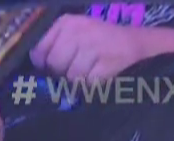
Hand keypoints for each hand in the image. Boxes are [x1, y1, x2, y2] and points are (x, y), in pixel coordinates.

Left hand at [30, 14, 159, 82]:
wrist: (134, 40)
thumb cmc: (99, 37)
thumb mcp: (74, 30)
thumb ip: (55, 41)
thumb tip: (39, 64)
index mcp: (66, 22)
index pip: (41, 48)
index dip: (42, 63)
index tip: (48, 68)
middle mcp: (78, 32)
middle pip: (55, 63)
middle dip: (61, 73)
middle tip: (70, 73)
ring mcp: (94, 47)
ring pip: (72, 75)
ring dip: (78, 80)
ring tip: (86, 73)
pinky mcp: (108, 63)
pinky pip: (89, 82)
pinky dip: (91, 84)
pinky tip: (96, 77)